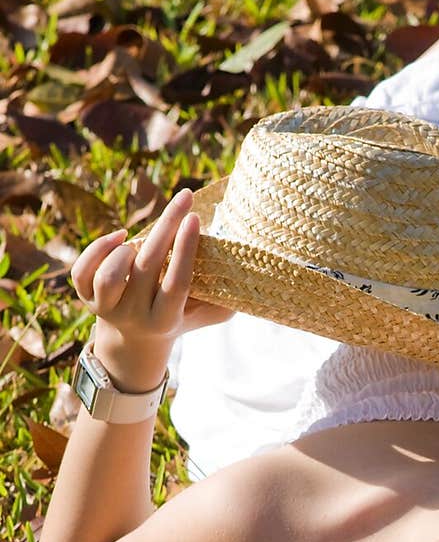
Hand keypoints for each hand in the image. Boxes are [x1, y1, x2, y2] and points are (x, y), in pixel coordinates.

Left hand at [71, 189, 232, 388]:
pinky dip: (99, 247)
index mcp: (165, 322)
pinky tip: (120, 237)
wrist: (132, 342)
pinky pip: (82, 269)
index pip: (177, 283)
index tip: (196, 219)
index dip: (186, 249)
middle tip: (184, 199)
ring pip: (111, 273)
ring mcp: (105, 308)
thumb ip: (224, 302)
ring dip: (128, 248)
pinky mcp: (84, 298)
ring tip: (141, 242)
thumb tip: (252, 276)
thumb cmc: (178, 316)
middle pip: (147, 267)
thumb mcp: (202, 316)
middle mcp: (133, 317)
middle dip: (167, 227)